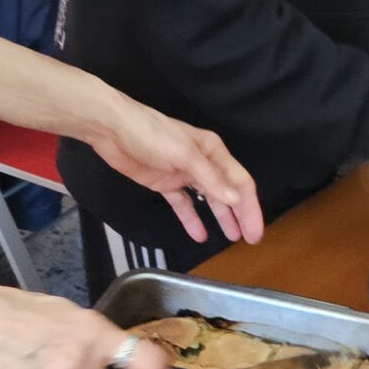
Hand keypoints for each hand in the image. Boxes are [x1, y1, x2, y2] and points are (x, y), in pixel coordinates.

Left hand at [88, 96, 262, 246]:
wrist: (113, 129)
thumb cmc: (151, 135)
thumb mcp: (185, 154)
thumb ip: (210, 179)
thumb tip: (236, 199)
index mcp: (213, 151)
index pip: (240, 182)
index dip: (250, 208)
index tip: (255, 232)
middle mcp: (203, 163)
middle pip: (228, 192)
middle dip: (240, 215)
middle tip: (250, 239)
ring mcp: (184, 174)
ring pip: (209, 199)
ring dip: (221, 217)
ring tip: (232, 238)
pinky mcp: (165, 183)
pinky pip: (183, 204)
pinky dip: (192, 218)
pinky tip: (199, 234)